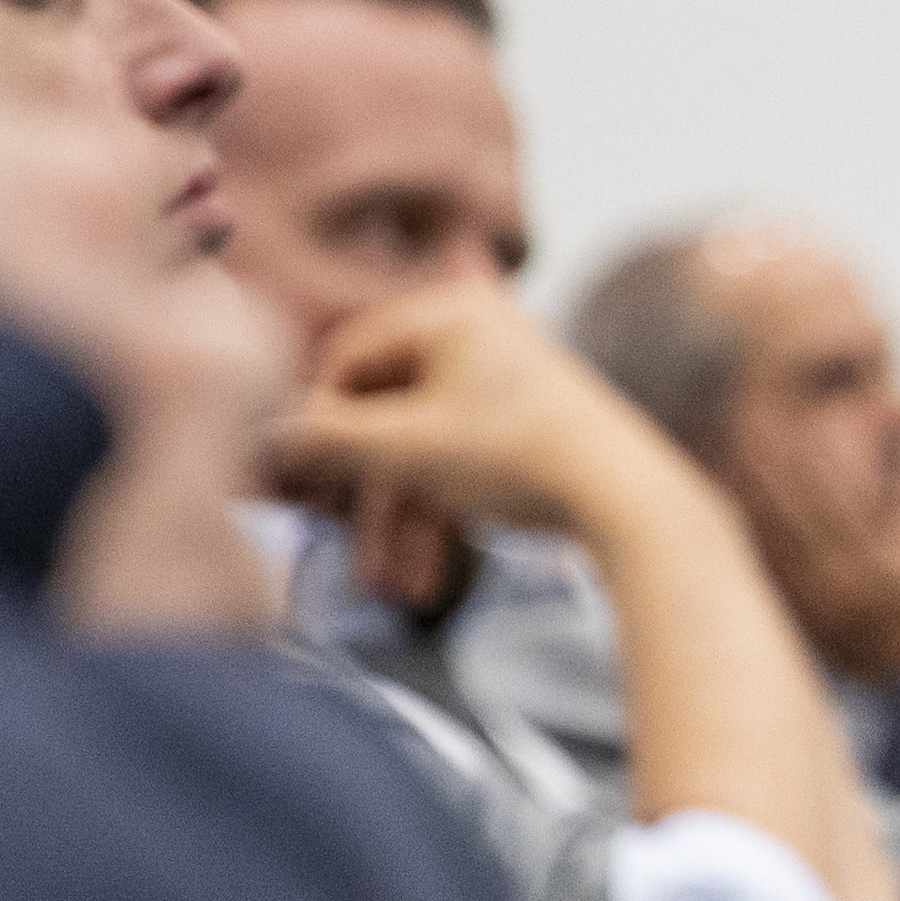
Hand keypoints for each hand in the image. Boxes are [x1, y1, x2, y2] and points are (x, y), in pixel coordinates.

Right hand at [270, 280, 695, 545]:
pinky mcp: (527, 431)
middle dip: (366, 496)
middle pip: (386, 416)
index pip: (348, 358)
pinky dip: (439, 518)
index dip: (317, 422)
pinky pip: (460, 467)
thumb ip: (329, 440)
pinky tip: (423, 576)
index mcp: (449, 313)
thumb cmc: (522, 457)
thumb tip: (267, 436)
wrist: (632, 504)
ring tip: (389, 587)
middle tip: (344, 549)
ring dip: (400, 523)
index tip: (297, 477)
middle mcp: (478, 336)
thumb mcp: (407, 447)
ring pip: (422, 453)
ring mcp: (505, 384)